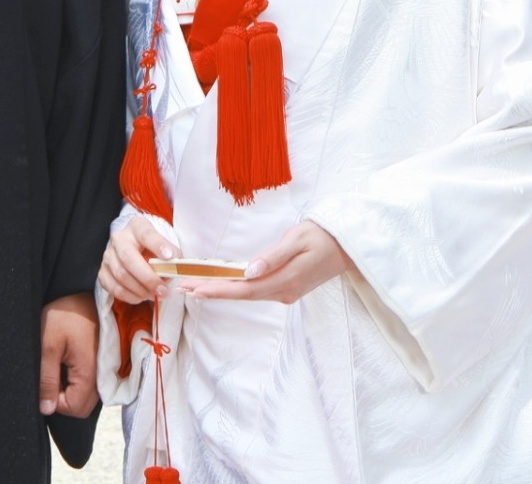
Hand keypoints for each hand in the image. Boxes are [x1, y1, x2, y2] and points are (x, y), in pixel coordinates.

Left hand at [39, 293, 98, 417]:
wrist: (84, 292)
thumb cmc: (66, 314)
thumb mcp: (48, 344)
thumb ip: (47, 379)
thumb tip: (46, 409)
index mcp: (89, 373)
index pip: (73, 409)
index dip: (55, 401)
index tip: (46, 380)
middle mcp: (101, 376)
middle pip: (81, 406)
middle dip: (62, 396)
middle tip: (51, 371)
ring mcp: (103, 370)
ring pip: (85, 395)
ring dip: (69, 386)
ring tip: (59, 362)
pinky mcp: (101, 364)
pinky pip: (89, 383)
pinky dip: (76, 378)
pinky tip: (67, 359)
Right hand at [98, 216, 178, 304]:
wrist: (134, 250)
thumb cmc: (152, 249)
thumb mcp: (163, 245)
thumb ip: (171, 255)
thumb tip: (175, 267)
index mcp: (136, 227)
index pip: (146, 234)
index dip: (158, 245)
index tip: (170, 256)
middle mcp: (119, 238)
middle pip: (128, 258)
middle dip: (148, 278)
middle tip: (163, 290)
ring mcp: (108, 255)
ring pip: (121, 275)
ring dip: (141, 290)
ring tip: (155, 295)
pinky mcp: (103, 272)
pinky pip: (115, 288)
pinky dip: (130, 297)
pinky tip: (141, 296)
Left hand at [181, 221, 353, 304]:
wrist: (348, 246)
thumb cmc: (322, 237)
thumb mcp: (297, 240)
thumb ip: (273, 257)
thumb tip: (248, 272)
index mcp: (284, 281)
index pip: (243, 289)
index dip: (217, 290)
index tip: (194, 289)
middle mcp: (283, 291)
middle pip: (241, 294)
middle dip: (211, 291)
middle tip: (183, 288)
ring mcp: (285, 292)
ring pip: (247, 294)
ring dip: (221, 290)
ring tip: (195, 286)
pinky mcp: (287, 287)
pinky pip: (256, 291)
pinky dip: (235, 288)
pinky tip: (222, 285)